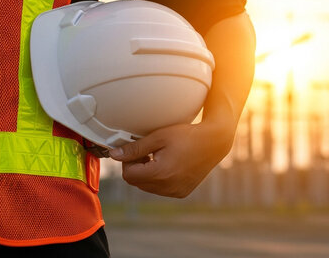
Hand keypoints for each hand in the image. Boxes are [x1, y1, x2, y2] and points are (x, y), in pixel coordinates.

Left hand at [108, 120, 233, 197]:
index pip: (128, 175)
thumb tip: (115, 154)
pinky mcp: (182, 192)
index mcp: (159, 173)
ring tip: (160, 157)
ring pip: (148, 187)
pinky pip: (161, 189)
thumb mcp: (158, 137)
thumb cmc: (187, 136)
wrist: (213, 142)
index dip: (128, 161)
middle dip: (138, 168)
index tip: (137, 150)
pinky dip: (160, 179)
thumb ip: (135, 148)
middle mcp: (167, 187)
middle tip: (148, 152)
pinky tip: (169, 165)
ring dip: (148, 174)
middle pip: (137, 182)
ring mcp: (175, 192)